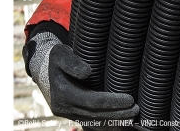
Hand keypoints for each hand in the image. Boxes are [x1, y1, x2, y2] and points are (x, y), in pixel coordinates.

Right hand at [23, 32, 138, 123]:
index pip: (92, 101)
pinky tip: (119, 125)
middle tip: (136, 110)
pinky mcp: (72, 115)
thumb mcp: (60, 54)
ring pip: (93, 122)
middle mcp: (64, 108)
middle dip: (117, 114)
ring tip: (132, 119)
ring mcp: (67, 113)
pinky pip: (89, 123)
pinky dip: (105, 125)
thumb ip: (72, 62)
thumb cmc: (56, 59)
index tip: (130, 99)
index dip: (112, 102)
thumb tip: (87, 72)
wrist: (43, 70)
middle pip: (95, 114)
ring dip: (113, 123)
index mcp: (63, 93)